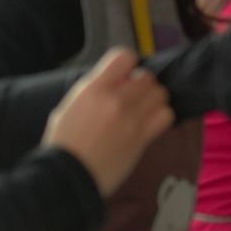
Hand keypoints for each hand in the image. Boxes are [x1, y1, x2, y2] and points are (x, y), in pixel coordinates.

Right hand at [45, 49, 173, 193]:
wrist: (68, 174)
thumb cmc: (64, 143)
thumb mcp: (69, 107)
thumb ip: (93, 91)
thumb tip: (114, 81)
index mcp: (93, 89)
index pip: (124, 56)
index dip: (127, 64)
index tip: (123, 75)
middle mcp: (115, 99)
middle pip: (147, 76)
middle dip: (141, 84)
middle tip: (133, 96)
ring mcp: (131, 118)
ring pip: (160, 93)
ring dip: (154, 99)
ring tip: (142, 109)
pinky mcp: (143, 136)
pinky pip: (166, 116)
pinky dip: (162, 116)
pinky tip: (149, 122)